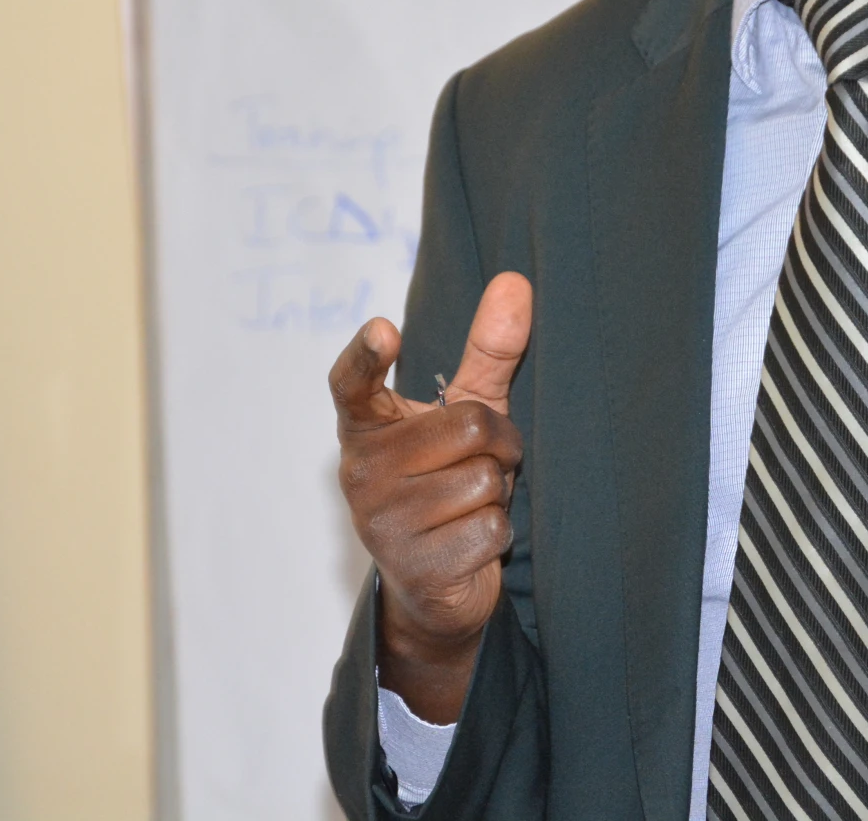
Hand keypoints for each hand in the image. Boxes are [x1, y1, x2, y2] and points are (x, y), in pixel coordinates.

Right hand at [329, 272, 531, 723]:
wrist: (435, 586)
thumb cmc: (449, 478)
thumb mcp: (468, 411)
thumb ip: (487, 350)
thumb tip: (515, 281)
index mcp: (367, 427)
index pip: (352, 384)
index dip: (367, 355)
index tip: (384, 329)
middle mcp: (361, 471)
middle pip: (469, 425)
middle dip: (500, 442)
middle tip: (484, 461)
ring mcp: (381, 522)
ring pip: (485, 479)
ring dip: (499, 493)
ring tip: (472, 504)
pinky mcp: (412, 567)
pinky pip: (489, 528)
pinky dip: (498, 534)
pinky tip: (472, 542)